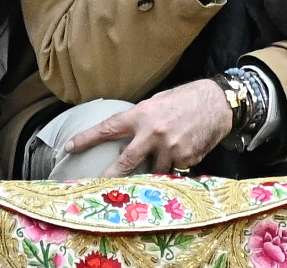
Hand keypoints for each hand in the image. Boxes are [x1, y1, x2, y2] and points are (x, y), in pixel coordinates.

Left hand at [65, 80, 232, 176]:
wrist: (217, 102)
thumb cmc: (183, 99)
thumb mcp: (156, 103)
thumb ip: (140, 121)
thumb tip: (124, 139)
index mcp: (142, 115)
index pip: (108, 128)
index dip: (87, 138)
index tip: (69, 147)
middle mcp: (153, 133)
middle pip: (125, 162)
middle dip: (109, 176)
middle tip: (93, 187)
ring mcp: (170, 149)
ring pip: (151, 172)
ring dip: (149, 171)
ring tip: (154, 165)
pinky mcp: (186, 160)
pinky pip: (172, 171)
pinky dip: (172, 167)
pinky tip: (181, 153)